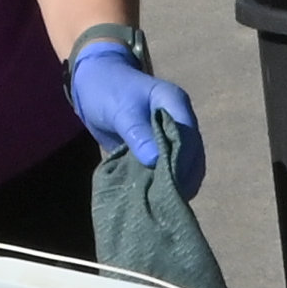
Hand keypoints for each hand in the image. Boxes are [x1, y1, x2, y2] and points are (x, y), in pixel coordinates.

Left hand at [66, 29, 204, 199]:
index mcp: (174, 103)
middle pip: (193, 154)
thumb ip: (137, 133)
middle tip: (166, 200)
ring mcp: (172, 136)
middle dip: (183, 177)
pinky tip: (156, 196)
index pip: (189, 135)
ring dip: (176, 183)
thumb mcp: (119, 110)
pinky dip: (165, 182)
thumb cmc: (106, 91)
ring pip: (186, 165)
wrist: (92, 86)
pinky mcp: (161, 149)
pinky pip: (171, 168)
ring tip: (161, 201)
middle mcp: (180, 120)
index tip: (170, 184)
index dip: (183, 161)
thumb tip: (155, 161)